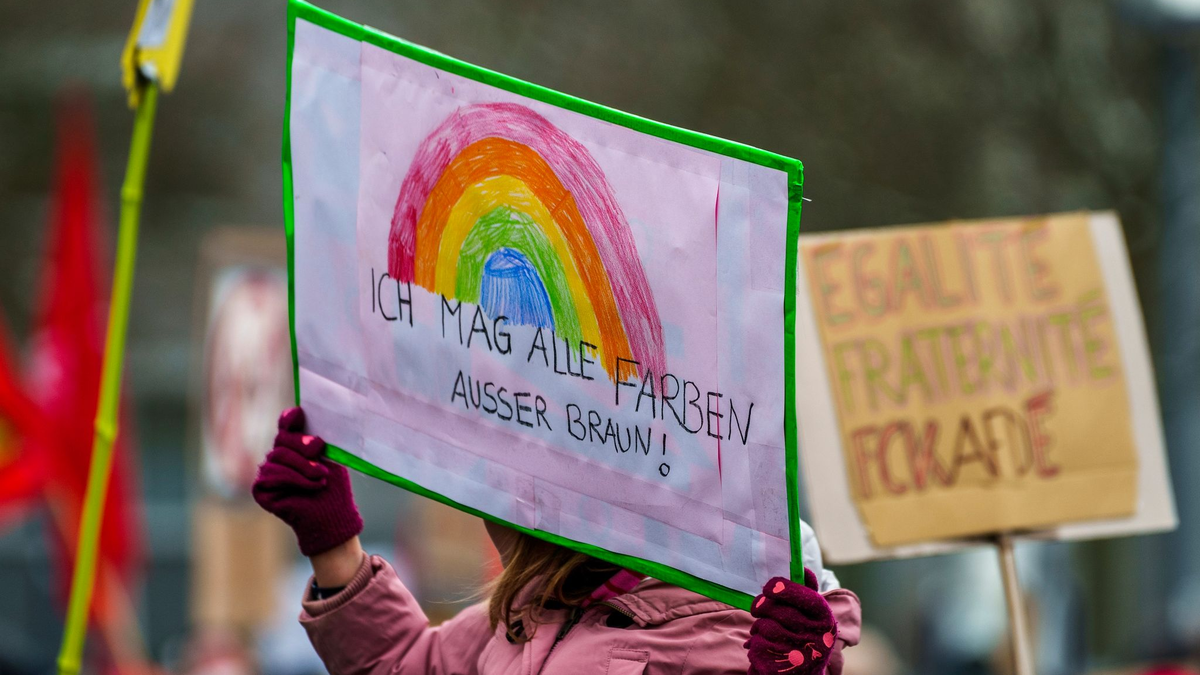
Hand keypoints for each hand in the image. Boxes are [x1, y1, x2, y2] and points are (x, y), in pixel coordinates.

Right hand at [252, 407, 362, 556]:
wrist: (333, 516)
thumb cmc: (334, 488)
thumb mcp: (330, 458)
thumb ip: (317, 440)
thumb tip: (311, 417)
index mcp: (295, 446)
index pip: (287, 426)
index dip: (289, 418)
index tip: (299, 414)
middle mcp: (279, 457)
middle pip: (282, 439)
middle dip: (302, 445)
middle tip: (319, 450)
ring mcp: (268, 473)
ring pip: (278, 456)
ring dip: (303, 466)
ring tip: (321, 478)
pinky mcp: (261, 490)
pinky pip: (271, 475)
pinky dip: (294, 479)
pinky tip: (311, 487)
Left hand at [745, 570, 836, 674]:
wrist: (802, 674)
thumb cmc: (803, 637)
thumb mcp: (811, 616)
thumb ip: (807, 593)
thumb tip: (804, 569)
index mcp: (826, 621)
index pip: (809, 598)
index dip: (787, 589)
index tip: (769, 586)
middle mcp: (817, 639)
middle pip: (780, 611)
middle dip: (763, 607)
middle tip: (758, 608)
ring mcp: (799, 655)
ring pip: (765, 627)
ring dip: (758, 626)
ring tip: (765, 631)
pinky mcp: (780, 667)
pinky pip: (756, 643)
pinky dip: (754, 642)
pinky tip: (764, 646)